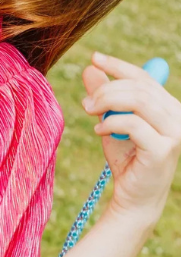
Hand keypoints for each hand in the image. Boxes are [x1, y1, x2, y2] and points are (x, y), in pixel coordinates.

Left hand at [82, 52, 180, 223]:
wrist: (134, 199)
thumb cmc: (126, 161)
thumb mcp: (112, 123)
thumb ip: (105, 97)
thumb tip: (90, 69)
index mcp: (170, 107)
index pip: (145, 78)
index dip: (119, 65)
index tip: (94, 57)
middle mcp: (179, 116)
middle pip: (140, 87)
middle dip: (107, 89)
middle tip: (85, 102)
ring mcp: (175, 132)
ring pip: (138, 101)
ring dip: (107, 102)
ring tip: (90, 113)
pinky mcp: (163, 148)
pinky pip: (133, 124)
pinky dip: (111, 123)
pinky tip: (99, 130)